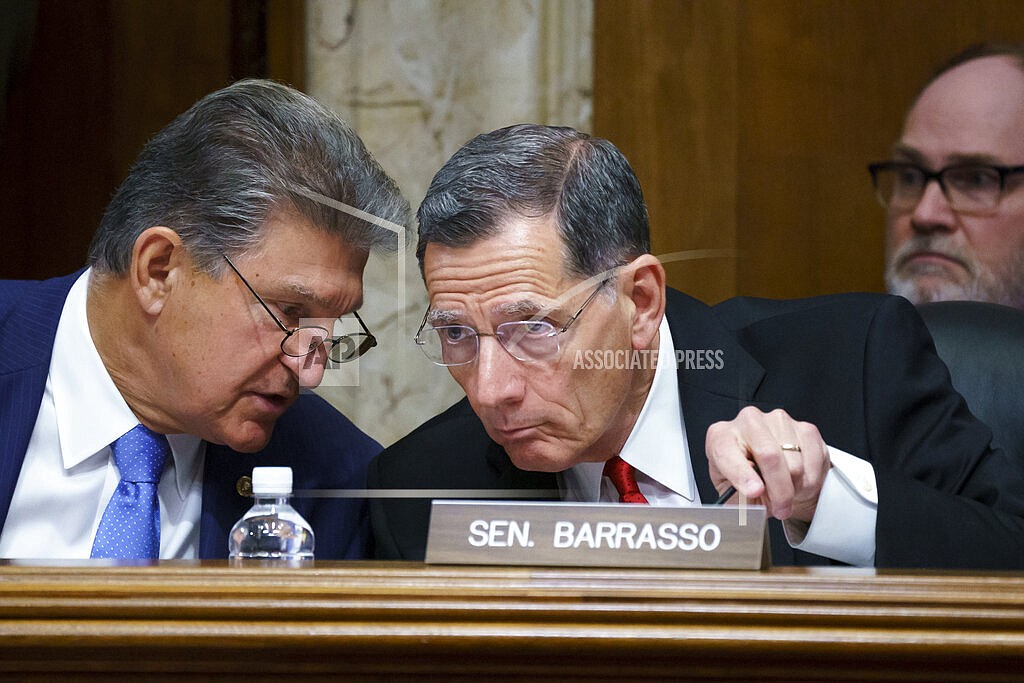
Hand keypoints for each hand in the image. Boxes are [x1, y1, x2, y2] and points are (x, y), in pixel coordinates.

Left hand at [705, 406, 829, 521]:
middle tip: (780, 509)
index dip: (743, 474)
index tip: (755, 491)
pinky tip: (798, 481)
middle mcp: (749, 421)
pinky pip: (814, 461)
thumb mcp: (733, 493)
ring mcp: (778, 421)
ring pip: (795, 463)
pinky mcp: (805, 428)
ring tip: (786, 492)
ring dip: (794, 487)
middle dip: (779, 491)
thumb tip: (752, 500)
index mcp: (721, 437)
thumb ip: (739, 498)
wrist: (768, 468)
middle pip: (770, 455)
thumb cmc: (746, 479)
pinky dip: (810, 480)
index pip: (729, 453)